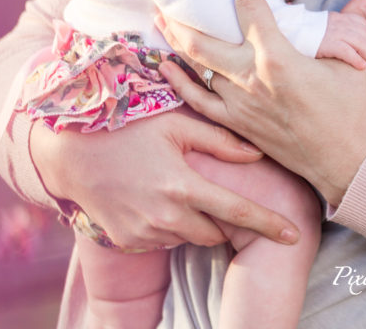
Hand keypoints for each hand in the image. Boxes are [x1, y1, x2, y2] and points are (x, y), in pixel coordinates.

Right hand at [30, 107, 300, 250]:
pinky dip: (168, 224)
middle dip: (222, 218)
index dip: (269, 225)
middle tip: (212, 191)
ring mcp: (145, 233)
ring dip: (193, 219)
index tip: (294, 235)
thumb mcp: (174, 123)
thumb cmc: (127, 128)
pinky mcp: (128, 241)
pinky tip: (155, 196)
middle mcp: (166, 216)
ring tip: (177, 186)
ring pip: (188, 236)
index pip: (237, 212)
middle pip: (214, 231)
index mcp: (183, 185)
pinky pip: (162, 240)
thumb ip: (218, 139)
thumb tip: (256, 152)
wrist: (71, 151)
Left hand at [157, 0, 365, 207]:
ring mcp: (240, 104)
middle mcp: (252, 79)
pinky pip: (199, 100)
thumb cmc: (351, 112)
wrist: (345, 163)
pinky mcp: (237, 123)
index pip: (251, 7)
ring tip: (163, 19)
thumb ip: (354, 24)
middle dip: (185, 15)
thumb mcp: (352, 63)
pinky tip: (167, 66)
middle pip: (203, 41)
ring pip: (197, 68)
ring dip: (177, 42)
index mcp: (279, 58)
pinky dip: (180, 82)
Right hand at [316, 11, 365, 70]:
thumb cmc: (311, 32)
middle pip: (362, 32)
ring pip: (357, 40)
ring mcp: (331, 32)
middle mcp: (337, 22)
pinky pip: (344, 49)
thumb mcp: (333, 20)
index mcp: (339, 17)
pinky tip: (361, 65)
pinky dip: (355, 57)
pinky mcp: (325, 43)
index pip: (361, 23)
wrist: (288, 33)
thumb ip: (353, 10)